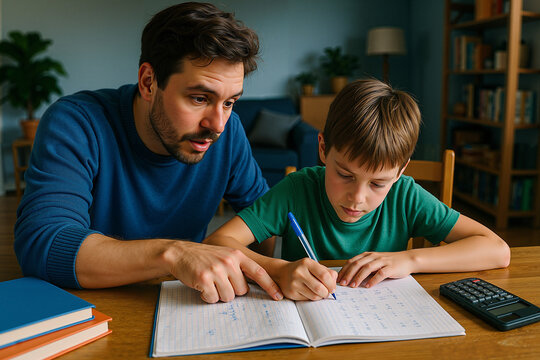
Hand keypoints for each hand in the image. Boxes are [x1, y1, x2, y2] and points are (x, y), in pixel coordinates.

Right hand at [165, 241, 282, 302]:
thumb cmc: (204, 257)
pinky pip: (213, 299)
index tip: (279, 296)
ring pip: (228, 297)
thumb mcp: (225, 256)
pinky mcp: (204, 279)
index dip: (270, 285)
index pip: (258, 272)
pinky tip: (202, 286)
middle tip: (220, 282)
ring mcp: (216, 270)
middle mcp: (229, 262)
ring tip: (210, 283)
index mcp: (237, 255)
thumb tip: (250, 288)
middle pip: (242, 291)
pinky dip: (207, 297)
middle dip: (232, 291)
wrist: (181, 253)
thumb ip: (239, 268)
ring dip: (219, 295)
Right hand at [272, 258, 337, 300]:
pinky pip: (307, 299)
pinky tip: (310, 293)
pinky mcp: (291, 293)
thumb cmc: (302, 270)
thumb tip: (335, 282)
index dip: (331, 284)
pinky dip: (312, 298)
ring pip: (314, 296)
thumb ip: (327, 272)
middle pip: (320, 288)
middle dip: (327, 293)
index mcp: (307, 263)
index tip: (333, 288)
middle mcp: (299, 272)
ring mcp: (294, 283)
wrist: (282, 273)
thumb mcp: (314, 266)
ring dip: (320, 296)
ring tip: (319, 293)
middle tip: (327, 292)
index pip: (324, 275)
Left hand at [337, 251, 415, 288]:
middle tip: (343, 283)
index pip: (352, 261)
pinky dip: (373, 280)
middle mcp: (373, 256)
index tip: (338, 278)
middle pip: (357, 264)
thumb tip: (350, 277)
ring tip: (353, 285)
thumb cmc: (389, 263)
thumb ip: (364, 267)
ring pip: (367, 268)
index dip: (344, 270)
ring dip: (358, 277)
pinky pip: (380, 274)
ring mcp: (382, 261)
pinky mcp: (390, 267)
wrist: (407, 259)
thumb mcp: (375, 262)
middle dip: (348, 274)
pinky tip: (368, 286)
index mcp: (367, 255)